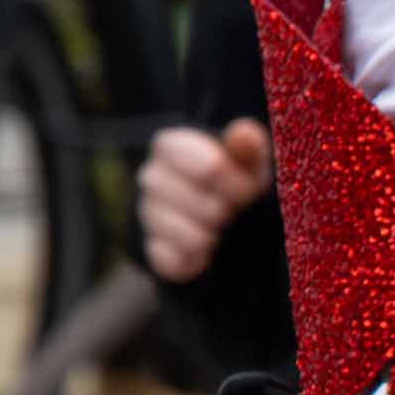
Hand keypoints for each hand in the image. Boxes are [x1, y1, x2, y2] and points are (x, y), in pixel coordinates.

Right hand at [139, 115, 268, 285]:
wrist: (214, 219)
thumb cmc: (235, 180)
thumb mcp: (248, 161)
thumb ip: (248, 147)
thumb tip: (242, 132)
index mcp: (170, 146)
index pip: (212, 168)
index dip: (239, 185)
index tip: (248, 190)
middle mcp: (150, 177)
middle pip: (209, 208)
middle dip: (230, 213)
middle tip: (231, 210)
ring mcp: (146, 215)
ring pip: (196, 238)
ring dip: (217, 237)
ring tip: (217, 227)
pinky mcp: (150, 251)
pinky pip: (180, 262)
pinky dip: (199, 260)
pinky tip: (204, 249)